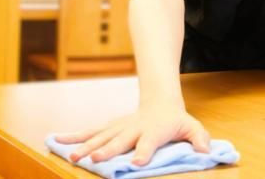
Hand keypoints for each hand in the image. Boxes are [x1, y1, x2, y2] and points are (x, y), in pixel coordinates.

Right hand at [54, 104, 210, 165]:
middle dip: (107, 150)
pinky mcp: (109, 128)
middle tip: (95, 160)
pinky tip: (57, 141)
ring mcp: (119, 127)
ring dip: (85, 146)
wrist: (160, 102)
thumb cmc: (176, 120)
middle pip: (119, 140)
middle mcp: (133, 129)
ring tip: (72, 157)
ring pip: (100, 136)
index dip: (144, 151)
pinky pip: (89, 132)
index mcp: (154, 130)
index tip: (137, 162)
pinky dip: (73, 137)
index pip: (149, 142)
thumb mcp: (192, 126)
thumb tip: (206, 150)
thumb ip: (199, 137)